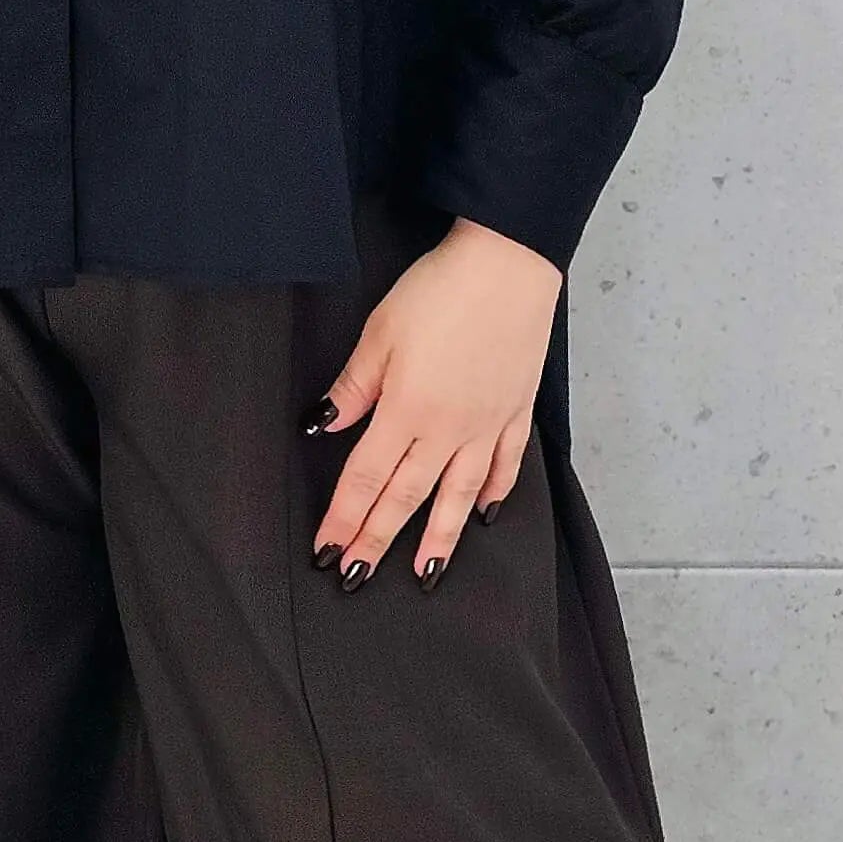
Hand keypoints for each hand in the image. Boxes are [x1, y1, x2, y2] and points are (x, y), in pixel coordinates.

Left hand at [305, 217, 562, 580]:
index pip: (366, 478)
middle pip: (406, 497)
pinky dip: (494, 492)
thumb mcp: (380, 333)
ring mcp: (487, 424)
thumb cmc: (441, 290)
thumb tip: (325, 425)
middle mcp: (448, 429)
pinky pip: (505, 464)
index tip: (326, 551)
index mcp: (407, 411)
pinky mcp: (516, 409)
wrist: (508, 262)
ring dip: (439, 538)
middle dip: (377, 541)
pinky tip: (484, 513)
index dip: (343, 518)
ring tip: (424, 573)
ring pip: (458, 495)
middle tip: (356, 579)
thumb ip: (354, 386)